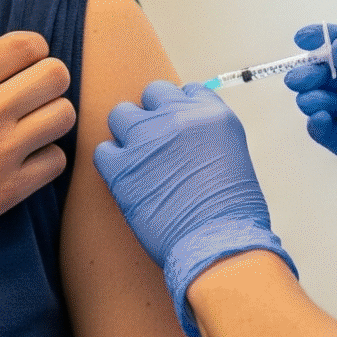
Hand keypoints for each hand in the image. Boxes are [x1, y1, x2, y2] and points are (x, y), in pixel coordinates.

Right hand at [0, 33, 75, 266]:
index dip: (34, 48)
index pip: (24, 45)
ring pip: (64, 116)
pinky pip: (56, 161)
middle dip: (50, 78)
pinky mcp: (9, 190)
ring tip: (34, 126)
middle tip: (34, 93)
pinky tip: (27, 160)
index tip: (26, 62)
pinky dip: (47, 159)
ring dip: (53, 116)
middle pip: (55, 75)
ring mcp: (1, 152)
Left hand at [94, 82, 292, 336]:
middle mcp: (180, 118)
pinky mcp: (122, 167)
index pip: (187, 90)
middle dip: (153, 115)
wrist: (217, 246)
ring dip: (128, 134)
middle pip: (152, 94)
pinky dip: (111, 164)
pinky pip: (103, 150)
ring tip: (139, 162)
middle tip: (157, 145)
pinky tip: (127, 181)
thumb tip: (184, 138)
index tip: (180, 130)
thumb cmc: (232, 215)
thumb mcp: (233, 158)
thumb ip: (206, 137)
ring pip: (121, 115)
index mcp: (214, 114)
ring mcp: (148, 139)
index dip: (181, 110)